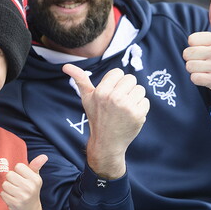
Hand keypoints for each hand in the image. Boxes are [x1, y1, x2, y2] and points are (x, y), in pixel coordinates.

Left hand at [1, 154, 48, 209]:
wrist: (30, 209)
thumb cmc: (31, 189)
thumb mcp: (35, 177)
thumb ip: (36, 165)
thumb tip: (44, 156)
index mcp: (35, 179)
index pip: (18, 166)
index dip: (18, 171)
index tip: (22, 177)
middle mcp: (30, 188)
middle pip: (10, 175)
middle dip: (11, 179)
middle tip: (16, 184)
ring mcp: (22, 197)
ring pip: (5, 184)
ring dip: (7, 187)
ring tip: (14, 191)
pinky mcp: (14, 204)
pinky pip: (2, 194)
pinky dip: (5, 195)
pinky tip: (11, 197)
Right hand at [62, 63, 148, 179]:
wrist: (106, 143)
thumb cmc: (96, 117)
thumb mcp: (86, 98)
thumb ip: (79, 79)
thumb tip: (65, 66)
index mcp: (101, 91)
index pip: (118, 73)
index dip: (116, 82)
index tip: (111, 94)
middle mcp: (114, 98)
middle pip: (131, 78)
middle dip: (126, 89)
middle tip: (119, 102)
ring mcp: (127, 107)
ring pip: (140, 89)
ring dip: (134, 98)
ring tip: (125, 109)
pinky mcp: (138, 115)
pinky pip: (145, 101)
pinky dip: (140, 108)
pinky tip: (131, 116)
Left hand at [183, 0, 210, 98]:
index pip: (191, 40)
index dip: (195, 46)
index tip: (205, 50)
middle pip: (187, 54)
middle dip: (193, 59)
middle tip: (205, 61)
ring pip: (189, 66)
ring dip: (195, 70)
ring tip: (207, 69)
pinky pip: (194, 78)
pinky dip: (198, 80)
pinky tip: (208, 78)